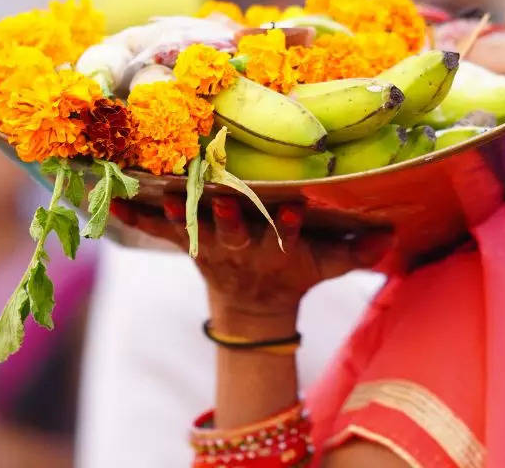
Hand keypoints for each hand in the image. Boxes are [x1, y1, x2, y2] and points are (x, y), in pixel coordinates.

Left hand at [110, 196, 393, 325]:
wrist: (250, 307)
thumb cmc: (293, 272)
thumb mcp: (328, 265)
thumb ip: (358, 251)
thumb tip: (393, 236)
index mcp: (275, 248)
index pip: (286, 237)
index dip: (289, 227)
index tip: (294, 211)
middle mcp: (239, 245)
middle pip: (232, 231)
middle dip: (228, 215)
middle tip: (222, 197)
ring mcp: (207, 243)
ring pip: (190, 227)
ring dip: (176, 214)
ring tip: (160, 197)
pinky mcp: (183, 239)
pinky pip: (154, 228)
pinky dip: (133, 215)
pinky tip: (112, 200)